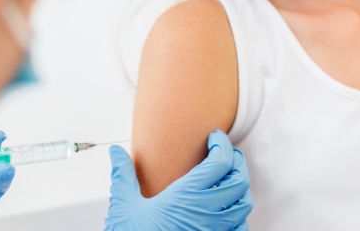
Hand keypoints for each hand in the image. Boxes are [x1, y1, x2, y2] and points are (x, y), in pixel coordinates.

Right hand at [104, 129, 251, 230]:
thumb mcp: (124, 205)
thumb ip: (123, 175)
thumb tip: (116, 151)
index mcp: (186, 195)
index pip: (221, 160)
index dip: (222, 143)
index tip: (215, 138)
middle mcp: (206, 212)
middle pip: (239, 179)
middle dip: (237, 163)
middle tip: (226, 155)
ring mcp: (214, 230)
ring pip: (244, 204)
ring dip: (239, 190)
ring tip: (227, 182)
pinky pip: (241, 229)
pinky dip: (238, 216)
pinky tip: (225, 212)